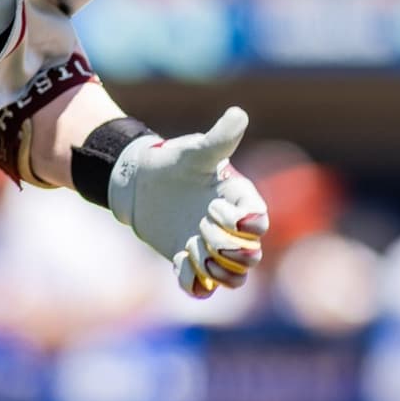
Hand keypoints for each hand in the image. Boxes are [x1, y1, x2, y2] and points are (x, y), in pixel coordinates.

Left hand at [109, 107, 268, 297]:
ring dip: (216, 271)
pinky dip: (193, 283)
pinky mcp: (192, 262)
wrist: (141, 183)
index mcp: (240, 200)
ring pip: (233, 278)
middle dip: (226, 250)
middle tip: (199, 232)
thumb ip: (219, 138)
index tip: (213, 208)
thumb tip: (238, 113)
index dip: (243, 224)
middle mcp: (233, 229)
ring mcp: (213, 248)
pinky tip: (178, 261)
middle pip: (249, 257)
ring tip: (191, 251)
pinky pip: (202, 287)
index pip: (258, 224)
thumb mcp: (194, 151)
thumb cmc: (173, 162)